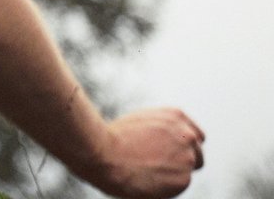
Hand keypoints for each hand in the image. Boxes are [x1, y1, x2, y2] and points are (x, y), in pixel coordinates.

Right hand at [83, 108, 204, 197]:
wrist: (103, 152)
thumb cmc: (112, 138)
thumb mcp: (139, 121)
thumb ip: (160, 129)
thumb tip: (165, 143)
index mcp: (176, 116)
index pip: (196, 136)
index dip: (185, 147)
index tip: (176, 154)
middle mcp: (187, 135)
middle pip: (198, 155)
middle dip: (182, 162)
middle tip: (160, 167)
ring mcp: (188, 157)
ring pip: (186, 172)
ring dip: (172, 174)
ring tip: (146, 172)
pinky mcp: (184, 179)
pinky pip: (177, 185)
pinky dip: (165, 186)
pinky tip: (146, 179)